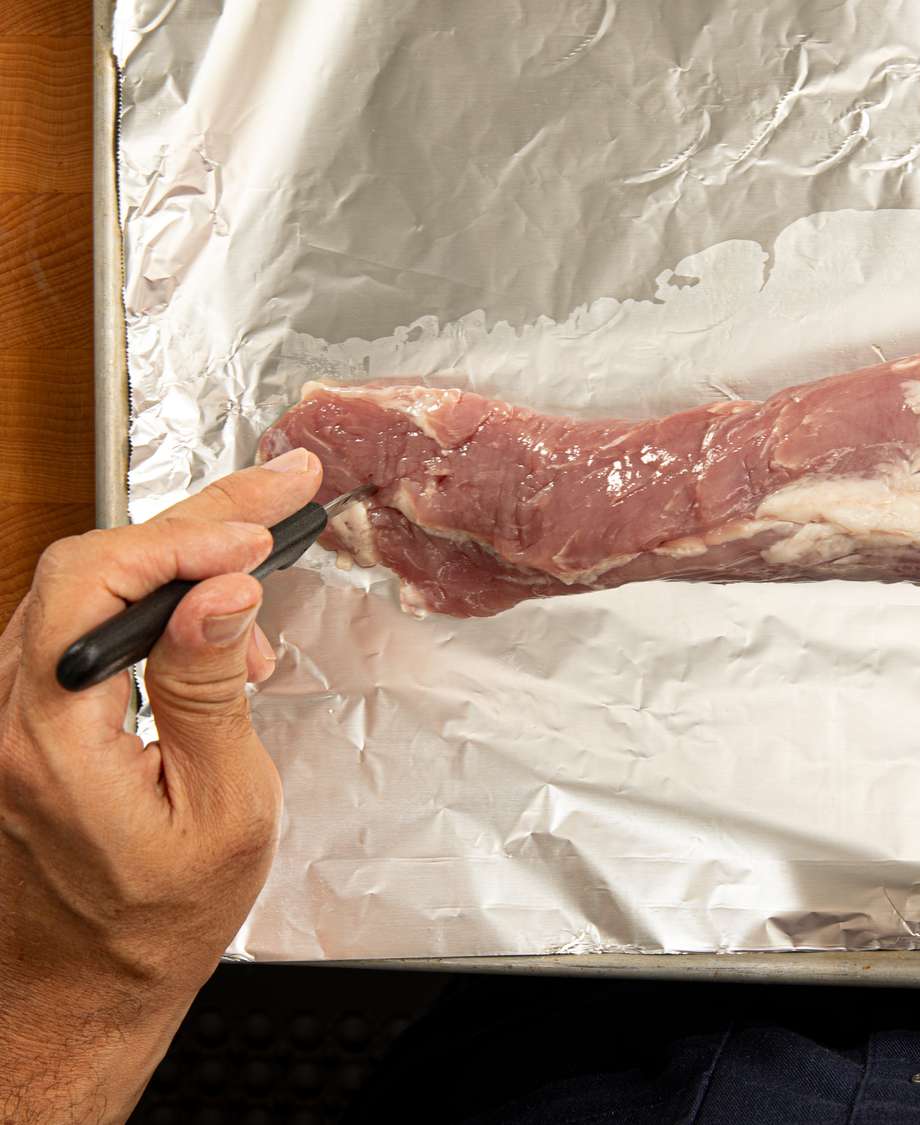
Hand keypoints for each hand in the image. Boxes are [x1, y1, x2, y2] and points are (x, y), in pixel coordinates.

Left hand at [0, 449, 321, 1122]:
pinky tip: (213, 622)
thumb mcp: (223, 810)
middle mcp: (10, 712)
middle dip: (197, 518)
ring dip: (178, 556)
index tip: (264, 528)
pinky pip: (83, 622)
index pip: (98, 582)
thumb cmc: (158, 919)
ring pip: (84, 584)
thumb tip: (222, 591)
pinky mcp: (26, 716)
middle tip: (282, 485)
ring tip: (260, 556)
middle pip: (90, 563)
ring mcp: (9, 712)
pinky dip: (154, 598)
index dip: (187, 538)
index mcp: (52, 736)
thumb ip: (212, 691)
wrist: (84, 984)